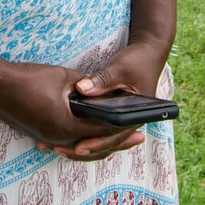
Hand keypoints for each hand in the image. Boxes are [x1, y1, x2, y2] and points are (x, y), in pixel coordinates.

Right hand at [0, 60, 138, 160]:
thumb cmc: (28, 78)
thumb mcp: (63, 78)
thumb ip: (85, 87)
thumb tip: (99, 93)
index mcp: (66, 125)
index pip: (102, 130)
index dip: (122, 128)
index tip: (140, 126)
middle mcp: (58, 138)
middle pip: (94, 144)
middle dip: (117, 141)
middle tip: (137, 139)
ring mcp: (48, 138)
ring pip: (81, 145)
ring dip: (99, 142)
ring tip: (118, 137)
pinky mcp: (41, 134)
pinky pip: (68, 141)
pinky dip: (82, 139)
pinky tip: (90, 134)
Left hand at [48, 39, 170, 160]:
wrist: (148, 54)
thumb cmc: (138, 61)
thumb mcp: (120, 69)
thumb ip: (102, 79)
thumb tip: (81, 89)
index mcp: (135, 116)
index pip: (115, 136)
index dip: (96, 143)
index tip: (78, 147)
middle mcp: (128, 122)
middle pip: (105, 143)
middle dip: (82, 149)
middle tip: (59, 150)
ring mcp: (119, 119)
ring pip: (99, 139)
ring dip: (79, 143)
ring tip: (56, 147)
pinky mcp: (111, 114)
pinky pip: (96, 128)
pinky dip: (81, 131)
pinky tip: (62, 134)